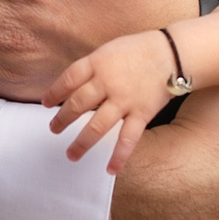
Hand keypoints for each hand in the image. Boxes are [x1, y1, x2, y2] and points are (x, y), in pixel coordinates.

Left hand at [46, 31, 176, 173]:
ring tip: (71, 155)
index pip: (69, 79)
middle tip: (53, 130)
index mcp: (98, 62)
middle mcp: (108, 82)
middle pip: (78, 104)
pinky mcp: (141, 113)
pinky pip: (127, 139)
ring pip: (96, 126)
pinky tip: (110, 170)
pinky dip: (119, 156)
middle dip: (62, 119)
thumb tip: (73, 86)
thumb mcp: (110, 49)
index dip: (54, 92)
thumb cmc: (139, 49)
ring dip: (81, 143)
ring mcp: (124, 100)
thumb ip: (93, 67)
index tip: (45, 104)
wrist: (172, 52)